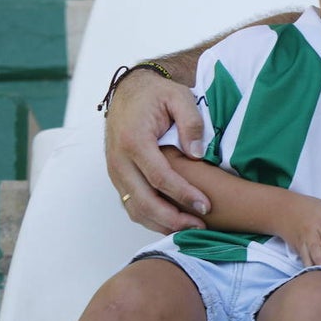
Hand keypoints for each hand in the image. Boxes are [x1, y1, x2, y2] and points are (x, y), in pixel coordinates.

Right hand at [104, 69, 209, 233]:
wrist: (129, 92)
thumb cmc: (156, 94)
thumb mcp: (179, 97)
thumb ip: (190, 122)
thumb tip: (196, 154)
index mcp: (134, 140)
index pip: (160, 177)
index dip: (183, 194)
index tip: (205, 206)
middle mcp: (119, 160)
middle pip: (144, 201)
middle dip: (173, 218)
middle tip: (200, 225)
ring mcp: (115, 171)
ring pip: (135, 209)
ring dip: (162, 224)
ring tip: (191, 228)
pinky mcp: (118, 178)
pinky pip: (131, 205)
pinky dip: (151, 218)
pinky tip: (174, 221)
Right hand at [275, 195, 320, 267]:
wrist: (284, 210)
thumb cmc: (312, 208)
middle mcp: (310, 236)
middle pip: (317, 253)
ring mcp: (301, 246)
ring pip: (308, 262)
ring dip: (318, 272)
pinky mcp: (297, 253)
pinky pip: (304, 264)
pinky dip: (311, 272)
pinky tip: (320, 280)